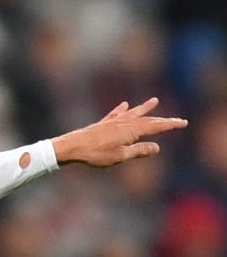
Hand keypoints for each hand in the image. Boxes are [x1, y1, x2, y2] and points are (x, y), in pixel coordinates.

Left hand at [52, 97, 187, 167]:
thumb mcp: (120, 156)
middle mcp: (124, 122)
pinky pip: (115, 114)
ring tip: (154, 101)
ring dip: (144, 108)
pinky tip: (124, 105)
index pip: (156, 127)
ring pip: (133, 113)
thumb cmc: (96, 154)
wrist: (72, 147)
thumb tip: (157, 147)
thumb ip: (138, 150)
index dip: (170, 125)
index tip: (184, 123)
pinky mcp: (102, 124)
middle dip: (163, 120)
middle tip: (178, 119)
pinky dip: (121, 110)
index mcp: (131, 130)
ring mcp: (112, 122)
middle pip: (147, 120)